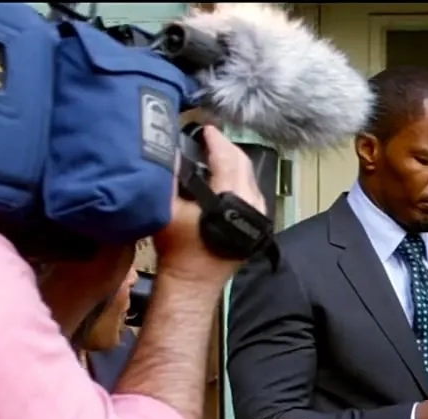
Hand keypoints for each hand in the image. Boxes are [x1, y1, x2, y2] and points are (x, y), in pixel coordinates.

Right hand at [155, 125, 265, 282]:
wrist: (192, 281)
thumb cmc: (178, 248)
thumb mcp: (168, 207)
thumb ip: (171, 176)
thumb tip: (170, 149)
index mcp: (233, 196)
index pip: (227, 157)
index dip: (215, 140)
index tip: (204, 128)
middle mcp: (253, 203)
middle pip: (243, 164)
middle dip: (225, 148)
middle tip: (208, 139)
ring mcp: (259, 214)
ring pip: (249, 178)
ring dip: (232, 163)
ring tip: (213, 154)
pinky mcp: (257, 224)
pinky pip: (251, 191)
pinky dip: (237, 179)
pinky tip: (222, 177)